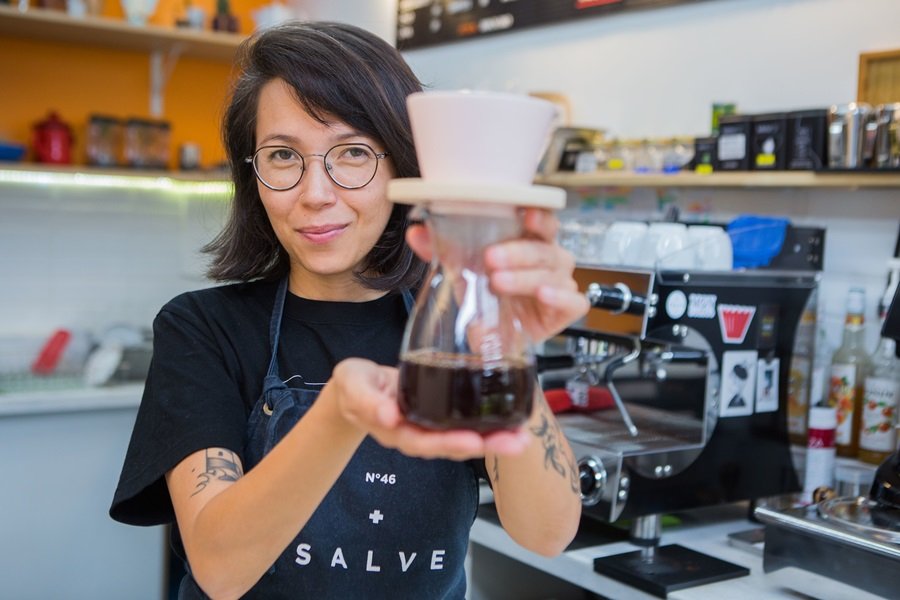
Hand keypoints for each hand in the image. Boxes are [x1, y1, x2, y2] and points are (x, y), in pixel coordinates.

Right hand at [329, 358, 530, 460]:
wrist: (357, 385)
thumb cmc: (354, 384)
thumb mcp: (352, 385)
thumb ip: (367, 400)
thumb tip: (388, 416)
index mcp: (395, 431)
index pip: (424, 442)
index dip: (448, 443)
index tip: (472, 441)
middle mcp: (417, 434)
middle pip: (453, 445)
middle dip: (485, 445)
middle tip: (514, 443)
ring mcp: (430, 426)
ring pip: (464, 437)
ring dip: (494, 439)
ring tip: (521, 437)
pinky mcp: (441, 414)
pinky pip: (466, 424)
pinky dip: (490, 424)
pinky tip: (513, 421)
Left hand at [406, 207, 588, 343]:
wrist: (490, 339)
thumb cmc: (485, 297)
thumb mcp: (462, 271)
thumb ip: (442, 250)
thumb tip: (417, 232)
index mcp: (530, 242)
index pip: (543, 221)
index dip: (538, 215)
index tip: (523, 212)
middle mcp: (549, 260)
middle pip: (545, 247)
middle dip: (517, 251)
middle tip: (490, 258)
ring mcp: (560, 285)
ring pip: (554, 273)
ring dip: (525, 275)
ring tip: (498, 282)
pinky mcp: (566, 312)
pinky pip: (574, 302)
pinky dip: (560, 297)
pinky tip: (542, 295)